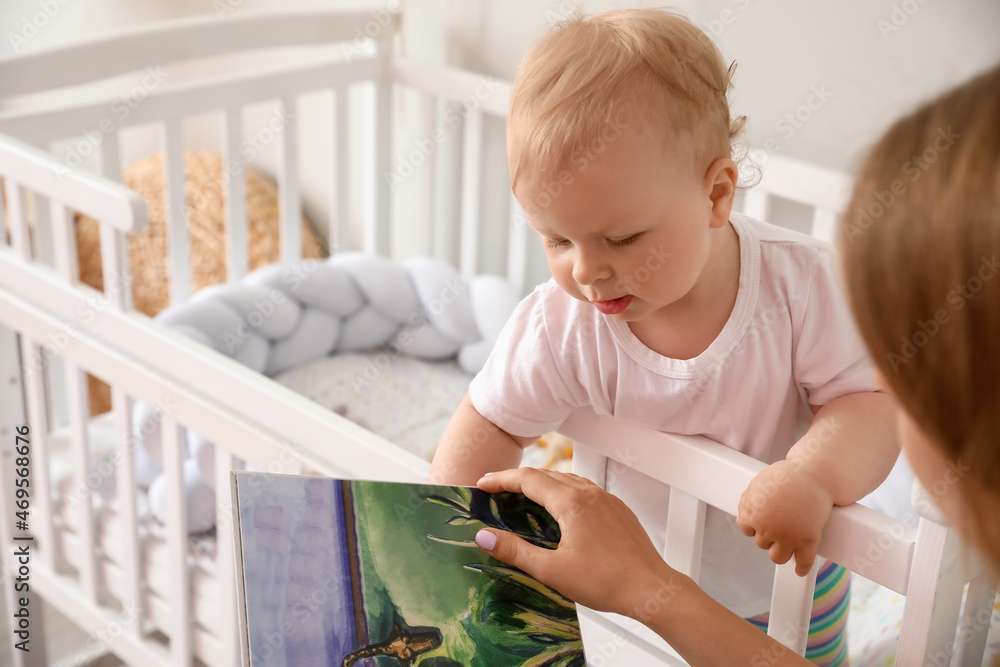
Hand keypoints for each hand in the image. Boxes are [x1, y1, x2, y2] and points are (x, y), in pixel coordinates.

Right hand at [475, 468, 679, 617]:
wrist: (651, 589)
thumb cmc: (607, 582)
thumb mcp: (552, 571)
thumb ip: (515, 551)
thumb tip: (485, 536)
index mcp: (572, 502)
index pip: (527, 479)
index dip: (501, 479)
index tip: (483, 484)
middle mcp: (590, 493)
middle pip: (546, 475)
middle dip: (518, 480)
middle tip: (497, 491)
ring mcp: (607, 499)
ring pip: (567, 480)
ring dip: (542, 484)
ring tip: (524, 497)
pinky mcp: (617, 509)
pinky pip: (585, 490)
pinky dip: (564, 492)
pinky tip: (560, 510)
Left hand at [736, 460, 833, 575]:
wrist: (813, 474)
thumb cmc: (786, 476)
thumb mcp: (757, 484)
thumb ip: (747, 503)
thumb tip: (742, 521)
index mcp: (754, 515)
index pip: (746, 530)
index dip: (755, 525)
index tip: (763, 521)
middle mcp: (768, 529)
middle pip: (762, 543)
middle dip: (769, 535)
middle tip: (780, 524)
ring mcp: (789, 537)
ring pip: (777, 557)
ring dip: (780, 551)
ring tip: (786, 544)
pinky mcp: (808, 540)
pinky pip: (804, 562)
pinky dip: (802, 568)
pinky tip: (800, 571)